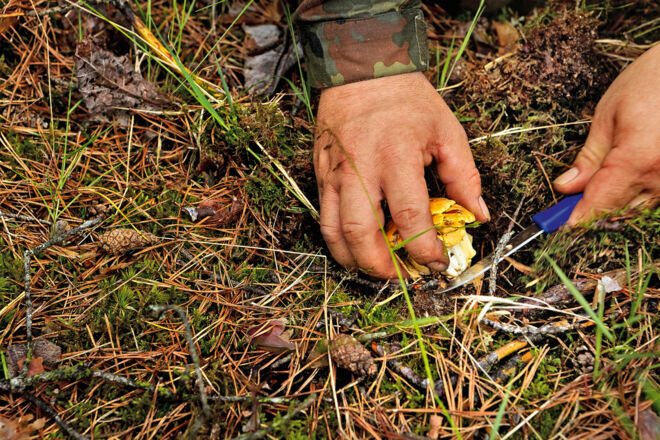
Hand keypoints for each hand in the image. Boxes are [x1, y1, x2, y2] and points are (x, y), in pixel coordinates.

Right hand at [314, 72, 489, 277]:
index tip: (436, 263)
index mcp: (397, 157)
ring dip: (354, 260)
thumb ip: (464, 176)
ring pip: (334, 232)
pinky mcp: (319, 174)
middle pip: (362, 234)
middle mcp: (360, 169)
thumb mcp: (447, 131)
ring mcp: (334, 173)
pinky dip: (337, 241)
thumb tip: (478, 215)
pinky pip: (323, 217)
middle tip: (401, 276)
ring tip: (376, 270)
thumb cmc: (408, 100)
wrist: (361, 71)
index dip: (424, 249)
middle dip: (382, 267)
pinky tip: (356, 248)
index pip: (409, 218)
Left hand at [554, 44, 659, 223]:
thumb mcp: (608, 115)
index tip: (559, 224)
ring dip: (616, 202)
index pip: (600, 203)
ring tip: (598, 182)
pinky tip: (624, 178)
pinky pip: (657, 195)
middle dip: (593, 210)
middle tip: (570, 202)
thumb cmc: (650, 81)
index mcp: (638, 159)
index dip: (577, 216)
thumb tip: (566, 187)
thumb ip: (588, 158)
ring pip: (640, 206)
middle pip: (619, 210)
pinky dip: (637, 193)